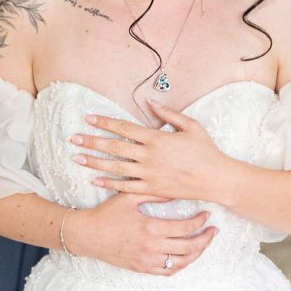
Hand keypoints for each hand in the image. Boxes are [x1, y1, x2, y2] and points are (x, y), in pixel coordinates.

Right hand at [66, 193, 215, 275]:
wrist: (87, 236)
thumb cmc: (107, 214)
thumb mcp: (129, 198)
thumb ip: (153, 194)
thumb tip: (175, 190)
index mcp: (150, 228)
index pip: (185, 227)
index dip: (200, 221)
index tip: (206, 215)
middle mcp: (151, 247)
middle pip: (188, 247)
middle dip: (205, 238)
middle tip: (213, 230)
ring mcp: (147, 260)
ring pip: (181, 262)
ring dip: (196, 253)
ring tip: (203, 243)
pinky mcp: (141, 268)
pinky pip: (167, 271)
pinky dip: (180, 265)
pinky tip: (186, 256)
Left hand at [69, 100, 225, 202]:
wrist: (216, 178)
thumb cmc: (205, 151)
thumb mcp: (190, 126)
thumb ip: (168, 113)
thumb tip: (150, 101)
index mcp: (156, 138)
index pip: (124, 128)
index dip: (105, 122)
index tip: (89, 118)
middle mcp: (149, 156)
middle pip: (114, 147)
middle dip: (92, 142)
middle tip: (73, 138)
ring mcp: (149, 174)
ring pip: (115, 168)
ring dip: (94, 163)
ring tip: (77, 159)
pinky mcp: (152, 189)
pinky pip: (126, 187)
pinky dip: (109, 184)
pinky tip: (95, 180)